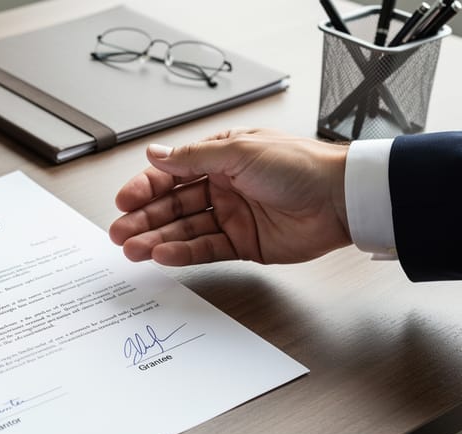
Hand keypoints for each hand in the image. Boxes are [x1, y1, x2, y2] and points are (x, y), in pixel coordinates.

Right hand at [109, 128, 351, 265]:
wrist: (342, 198)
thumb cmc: (301, 165)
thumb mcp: (239, 151)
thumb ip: (192, 157)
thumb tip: (155, 153)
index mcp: (219, 158)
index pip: (171, 174)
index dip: (145, 187)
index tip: (124, 201)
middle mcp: (222, 186)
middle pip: (172, 205)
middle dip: (143, 219)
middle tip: (119, 232)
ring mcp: (232, 216)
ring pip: (184, 230)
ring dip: (157, 239)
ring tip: (133, 250)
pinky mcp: (243, 244)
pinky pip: (206, 249)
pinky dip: (183, 253)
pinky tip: (163, 255)